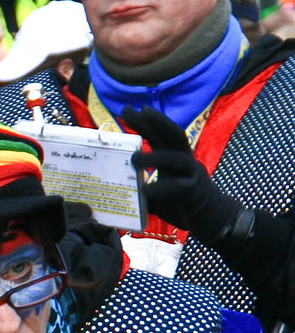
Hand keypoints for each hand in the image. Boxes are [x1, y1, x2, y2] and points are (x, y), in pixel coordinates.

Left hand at [124, 105, 240, 243]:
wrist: (214, 221)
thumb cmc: (184, 205)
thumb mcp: (159, 193)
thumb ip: (143, 190)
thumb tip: (117, 191)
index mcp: (176, 158)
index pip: (161, 135)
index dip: (146, 122)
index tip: (127, 110)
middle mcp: (185, 161)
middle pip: (174, 135)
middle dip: (157, 122)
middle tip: (139, 111)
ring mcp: (192, 175)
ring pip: (176, 159)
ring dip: (155, 157)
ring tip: (134, 158)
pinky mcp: (195, 193)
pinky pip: (177, 187)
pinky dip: (160, 188)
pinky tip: (145, 191)